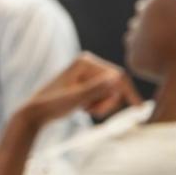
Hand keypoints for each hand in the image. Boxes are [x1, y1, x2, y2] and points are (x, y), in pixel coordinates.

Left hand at [21, 52, 141, 126]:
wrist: (36, 112)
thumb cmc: (52, 104)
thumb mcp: (76, 98)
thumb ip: (96, 89)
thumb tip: (116, 79)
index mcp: (85, 62)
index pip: (117, 76)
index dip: (129, 92)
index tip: (140, 109)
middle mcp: (88, 64)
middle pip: (115, 85)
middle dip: (108, 102)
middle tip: (91, 112)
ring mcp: (87, 73)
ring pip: (110, 93)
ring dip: (102, 105)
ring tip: (85, 109)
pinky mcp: (86, 83)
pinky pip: (103, 96)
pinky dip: (97, 105)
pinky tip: (83, 108)